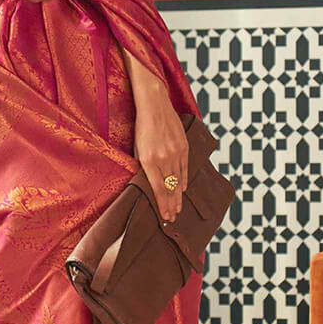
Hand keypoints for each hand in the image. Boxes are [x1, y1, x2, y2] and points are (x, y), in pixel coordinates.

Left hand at [132, 89, 187, 222]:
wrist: (155, 105)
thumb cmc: (141, 127)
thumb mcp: (137, 148)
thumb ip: (143, 166)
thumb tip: (148, 183)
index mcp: (149, 160)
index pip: (157, 189)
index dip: (162, 204)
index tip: (165, 216)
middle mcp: (164, 158)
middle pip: (170, 188)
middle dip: (171, 205)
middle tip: (172, 218)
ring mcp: (175, 152)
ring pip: (178, 180)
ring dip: (178, 196)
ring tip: (178, 208)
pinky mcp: (183, 146)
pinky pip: (185, 168)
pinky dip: (184, 180)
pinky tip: (183, 190)